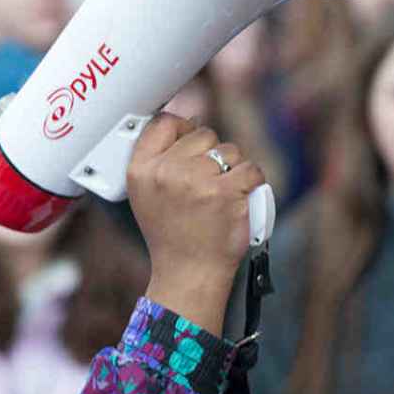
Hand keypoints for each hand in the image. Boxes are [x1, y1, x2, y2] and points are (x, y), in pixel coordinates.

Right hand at [126, 113, 264, 333]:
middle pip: (202, 133)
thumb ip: (158, 157)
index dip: (182, 127)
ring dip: (232, 166)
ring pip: (229, 150)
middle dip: (210, 152)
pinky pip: (250, 169)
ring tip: (221, 192)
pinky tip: (241, 195)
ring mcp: (197, 181)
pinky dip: (252, 180)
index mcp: (141, 169)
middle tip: (206, 181)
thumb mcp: (145, 193)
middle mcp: (166, 172)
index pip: (164, 122)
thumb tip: (188, 121)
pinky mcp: (226, 193)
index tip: (190, 141)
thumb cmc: (170, 233)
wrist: (188, 272)